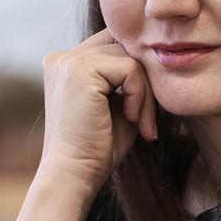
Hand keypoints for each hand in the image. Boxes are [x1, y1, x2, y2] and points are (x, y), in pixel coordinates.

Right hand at [40, 28, 158, 194]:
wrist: (74, 174)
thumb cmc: (98, 149)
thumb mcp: (118, 106)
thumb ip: (130, 80)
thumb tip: (158, 57)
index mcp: (66, 65)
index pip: (113, 45)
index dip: (136, 72)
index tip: (142, 111)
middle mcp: (63, 58)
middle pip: (124, 47)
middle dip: (144, 84)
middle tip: (147, 122)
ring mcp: (68, 61)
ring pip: (130, 58)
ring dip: (145, 93)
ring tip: (141, 124)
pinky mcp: (80, 70)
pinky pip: (130, 68)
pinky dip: (139, 96)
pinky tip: (131, 119)